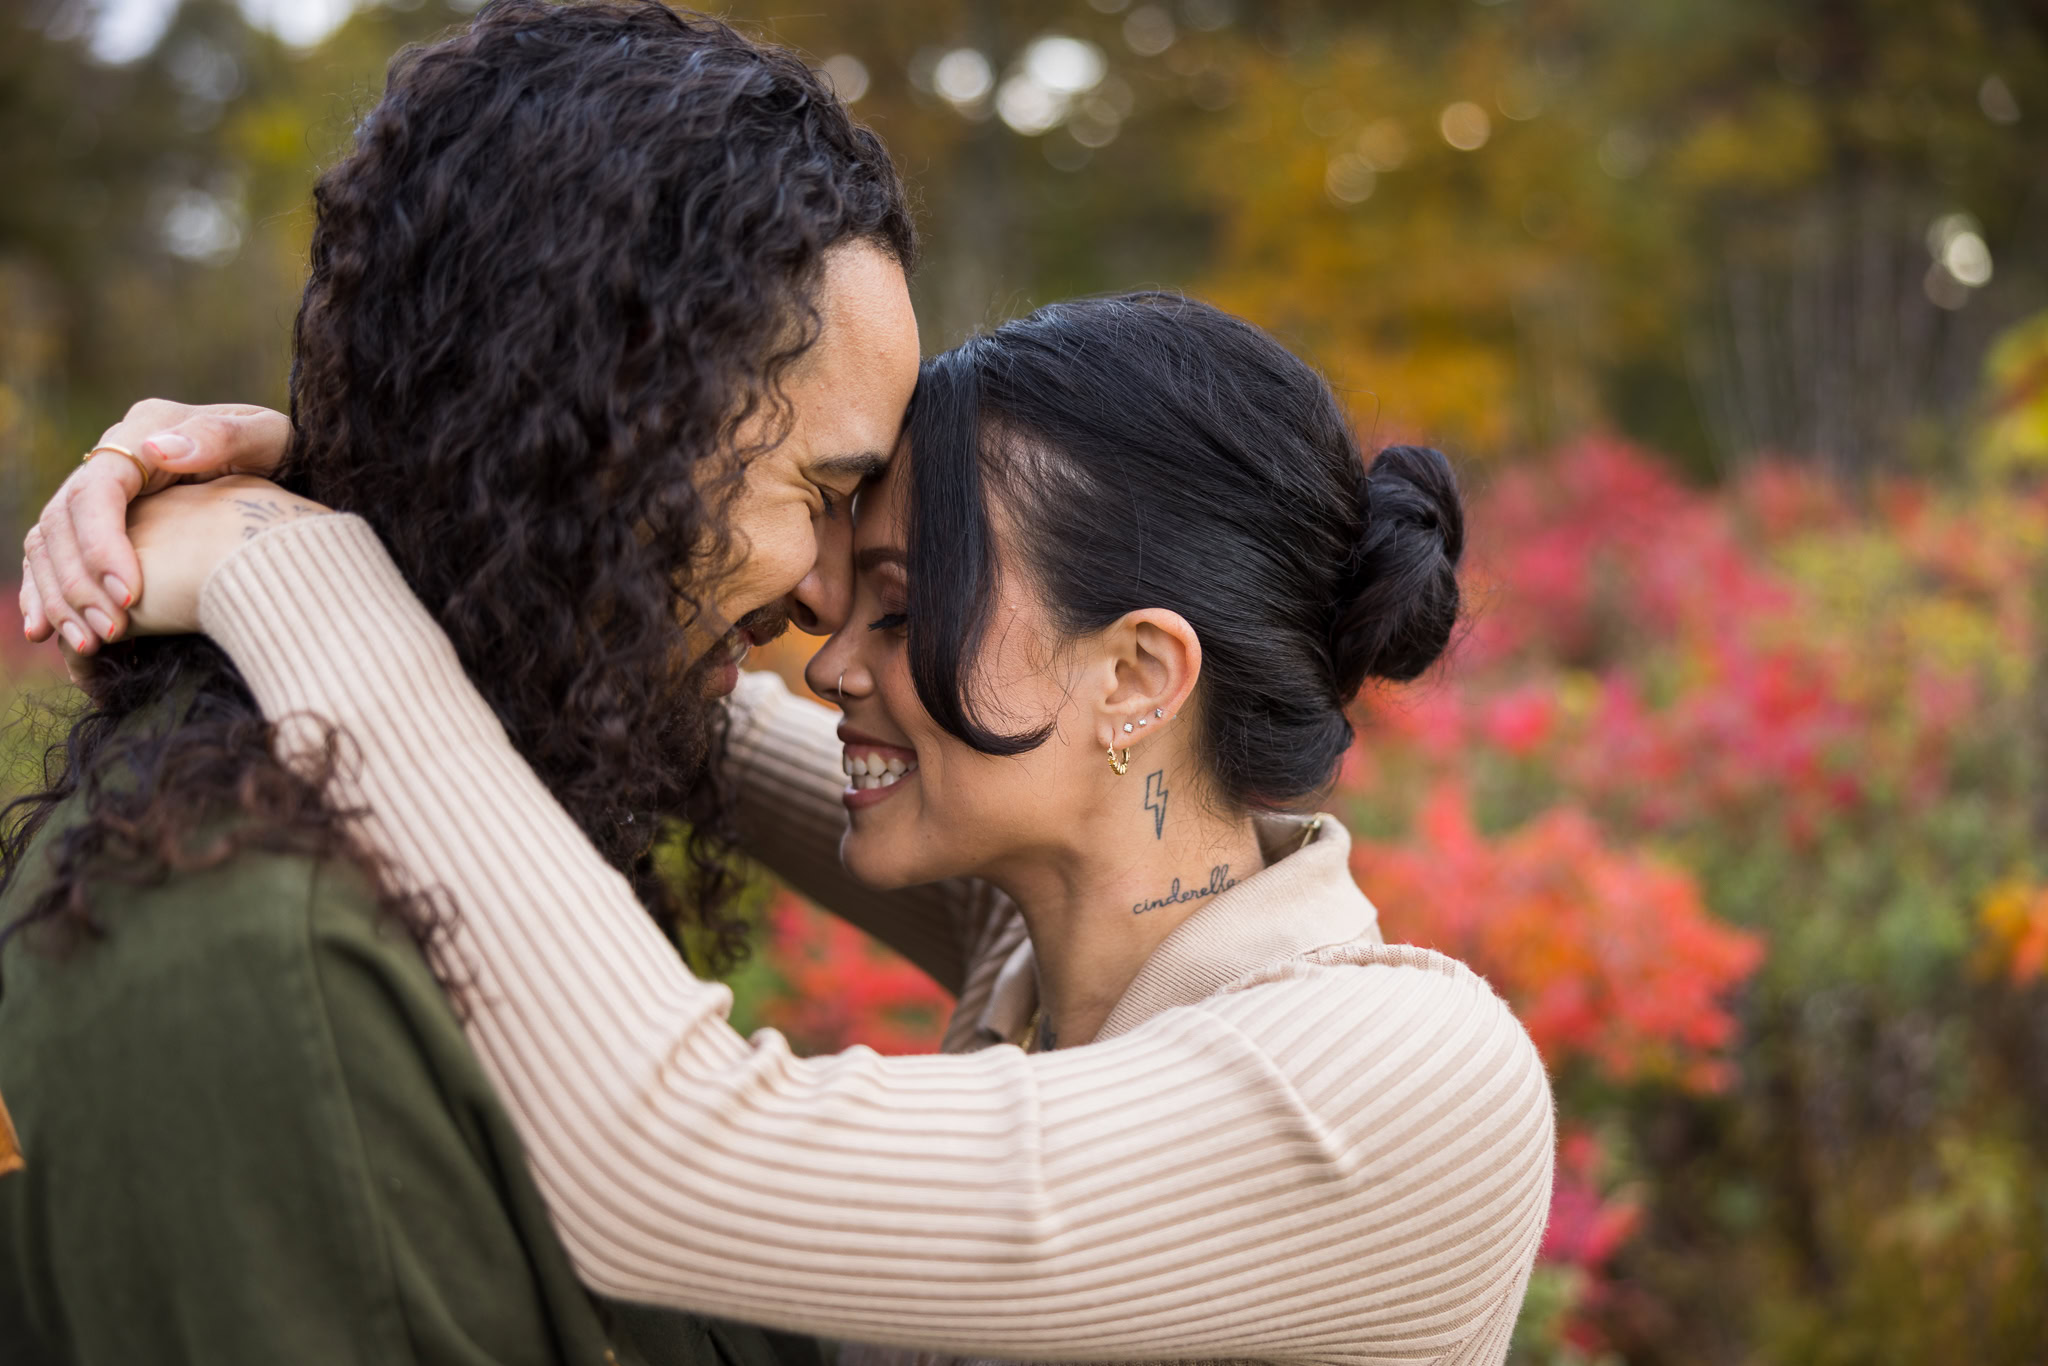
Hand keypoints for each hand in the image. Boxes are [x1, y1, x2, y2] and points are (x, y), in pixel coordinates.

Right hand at [19, 399, 290, 653]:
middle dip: (79, 580)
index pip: (98, 489)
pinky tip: (53, 633)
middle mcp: (114, 458)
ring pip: (49, 541)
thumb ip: (222, 436)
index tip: (131, 596)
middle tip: (110, 632)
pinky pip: (55, 556)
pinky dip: (48, 593)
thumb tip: (157, 450)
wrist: (287, 467)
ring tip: (86, 644)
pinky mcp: (103, 520)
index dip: (101, 544)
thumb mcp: (269, 437)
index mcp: (145, 429)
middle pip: (63, 519)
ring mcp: (105, 489)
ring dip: (59, 595)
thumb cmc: (285, 450)